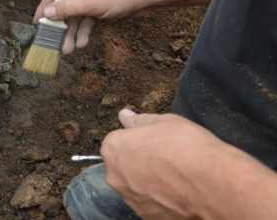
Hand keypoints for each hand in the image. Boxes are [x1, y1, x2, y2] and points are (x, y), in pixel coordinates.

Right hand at [33, 0, 148, 53]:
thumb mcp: (92, 4)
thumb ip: (68, 9)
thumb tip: (46, 13)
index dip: (45, 8)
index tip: (37, 23)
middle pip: (64, 5)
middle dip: (61, 27)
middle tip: (53, 42)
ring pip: (75, 15)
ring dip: (72, 33)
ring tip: (68, 50)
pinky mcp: (97, 4)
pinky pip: (85, 18)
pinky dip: (84, 30)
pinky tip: (83, 43)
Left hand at [101, 110, 230, 218]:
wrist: (212, 185)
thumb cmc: (187, 148)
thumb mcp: (164, 121)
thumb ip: (139, 120)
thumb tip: (125, 116)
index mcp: (114, 149)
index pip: (116, 141)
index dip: (137, 139)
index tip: (153, 141)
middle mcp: (115, 176)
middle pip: (122, 165)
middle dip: (138, 161)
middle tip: (165, 157)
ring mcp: (130, 199)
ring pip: (134, 186)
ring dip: (147, 181)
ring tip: (174, 175)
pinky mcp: (146, 216)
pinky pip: (149, 203)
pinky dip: (159, 198)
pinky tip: (178, 191)